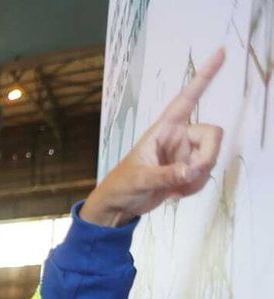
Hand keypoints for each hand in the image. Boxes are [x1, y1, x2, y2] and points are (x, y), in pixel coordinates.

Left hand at [82, 47, 224, 226]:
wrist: (119, 206)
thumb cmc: (122, 185)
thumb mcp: (140, 179)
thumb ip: (166, 175)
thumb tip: (191, 171)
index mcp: (164, 128)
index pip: (186, 99)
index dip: (203, 77)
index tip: (220, 52)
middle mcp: (179, 136)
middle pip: (213, 135)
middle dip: (207, 157)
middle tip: (190, 174)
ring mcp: (185, 154)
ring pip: (210, 158)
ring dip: (197, 177)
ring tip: (173, 187)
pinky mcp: (188, 169)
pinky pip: (204, 174)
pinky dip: (194, 186)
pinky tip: (175, 192)